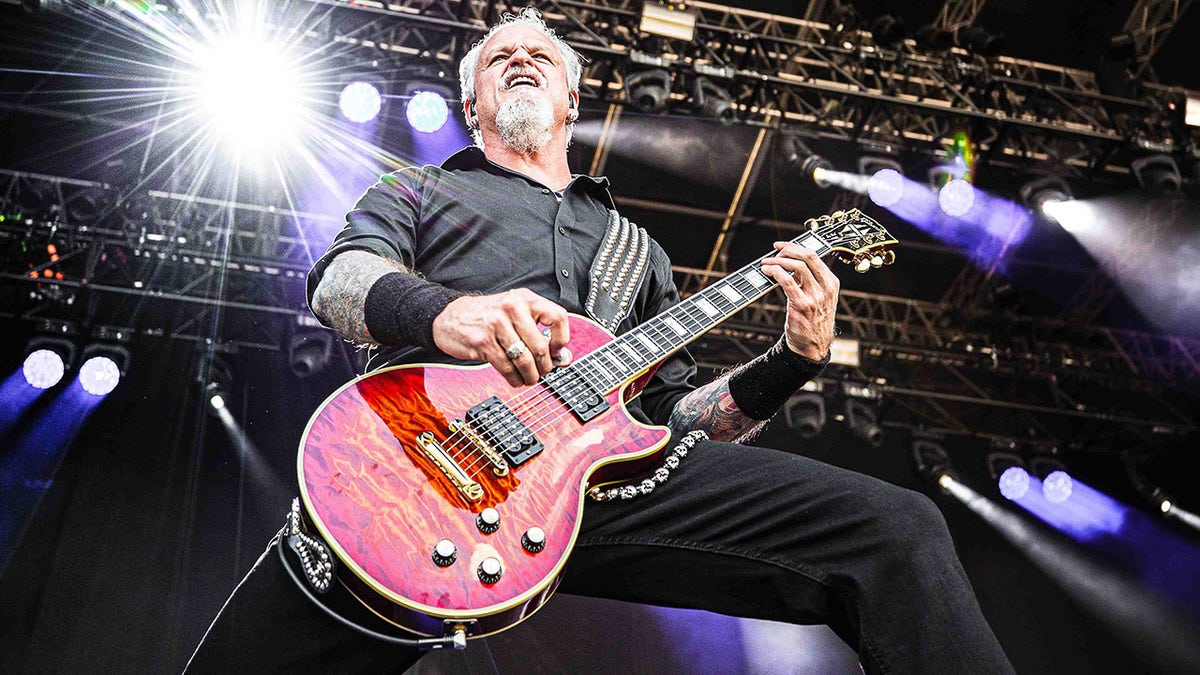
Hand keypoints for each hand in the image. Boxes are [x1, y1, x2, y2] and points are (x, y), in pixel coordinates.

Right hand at [431, 288, 571, 386]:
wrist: (450, 316)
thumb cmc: (487, 315)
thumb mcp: (516, 315)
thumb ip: (540, 332)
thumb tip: (563, 358)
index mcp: (524, 298)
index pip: (557, 317)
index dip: (562, 339)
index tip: (557, 352)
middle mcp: (511, 307)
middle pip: (540, 346)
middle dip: (544, 366)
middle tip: (542, 372)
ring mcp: (496, 324)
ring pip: (524, 359)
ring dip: (530, 375)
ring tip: (530, 378)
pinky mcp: (483, 341)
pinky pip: (506, 367)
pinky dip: (514, 378)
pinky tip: (515, 379)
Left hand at [760, 241, 839, 360]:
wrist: (813, 346)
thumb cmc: (813, 321)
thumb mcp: (819, 297)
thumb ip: (809, 281)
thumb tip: (789, 262)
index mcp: (832, 283)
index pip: (815, 255)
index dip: (795, 246)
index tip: (781, 246)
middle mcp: (826, 288)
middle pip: (807, 257)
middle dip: (787, 250)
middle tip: (773, 253)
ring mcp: (815, 297)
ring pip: (797, 267)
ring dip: (778, 261)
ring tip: (766, 263)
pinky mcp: (802, 305)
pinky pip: (787, 281)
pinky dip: (776, 272)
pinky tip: (768, 271)